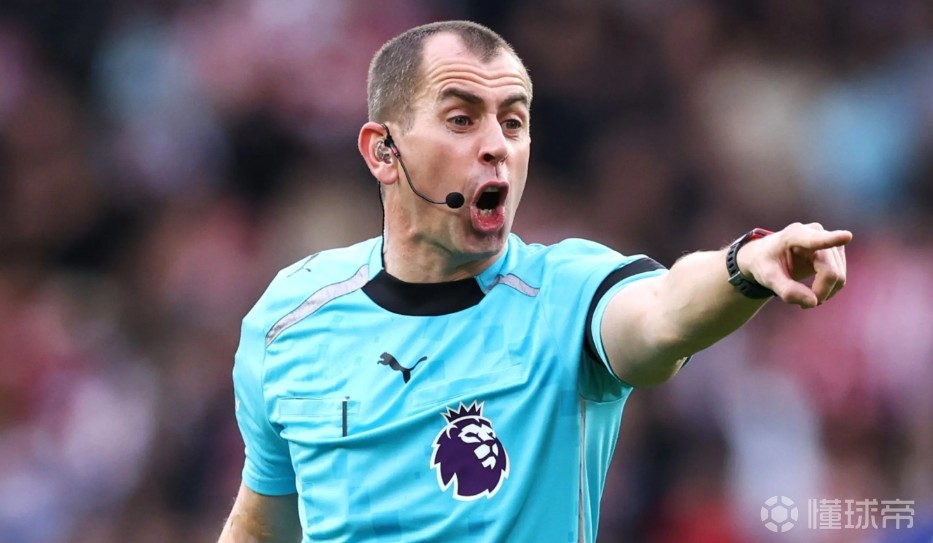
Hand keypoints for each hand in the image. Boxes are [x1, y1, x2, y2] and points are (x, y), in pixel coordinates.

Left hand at [737, 223, 851, 308]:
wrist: (767, 256)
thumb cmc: (765, 263)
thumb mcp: (767, 278)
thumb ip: (787, 290)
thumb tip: (814, 302)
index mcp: (794, 235)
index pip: (815, 240)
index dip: (832, 239)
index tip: (846, 236)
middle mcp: (815, 232)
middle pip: (830, 271)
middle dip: (820, 291)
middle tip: (803, 306)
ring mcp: (828, 241)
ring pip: (839, 275)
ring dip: (825, 292)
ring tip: (804, 295)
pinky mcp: (835, 251)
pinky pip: (840, 276)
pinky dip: (829, 288)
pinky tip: (814, 290)